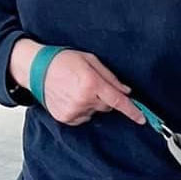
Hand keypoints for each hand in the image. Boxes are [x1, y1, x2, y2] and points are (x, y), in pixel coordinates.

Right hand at [10, 44, 143, 126]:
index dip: (132, 111)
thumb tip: (126, 91)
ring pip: (94, 112)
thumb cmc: (64, 60)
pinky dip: (80, 109)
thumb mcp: (90, 61)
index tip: (142, 119)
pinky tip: (70, 97)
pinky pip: (82, 117)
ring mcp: (73, 111)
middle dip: (104, 97)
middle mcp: (83, 100)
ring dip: (91, 103)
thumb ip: (110, 77)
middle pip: (107, 106)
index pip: (118, 101)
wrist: (37, 68)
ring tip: (76, 89)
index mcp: (92, 84)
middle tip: (91, 84)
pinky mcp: (65, 118)